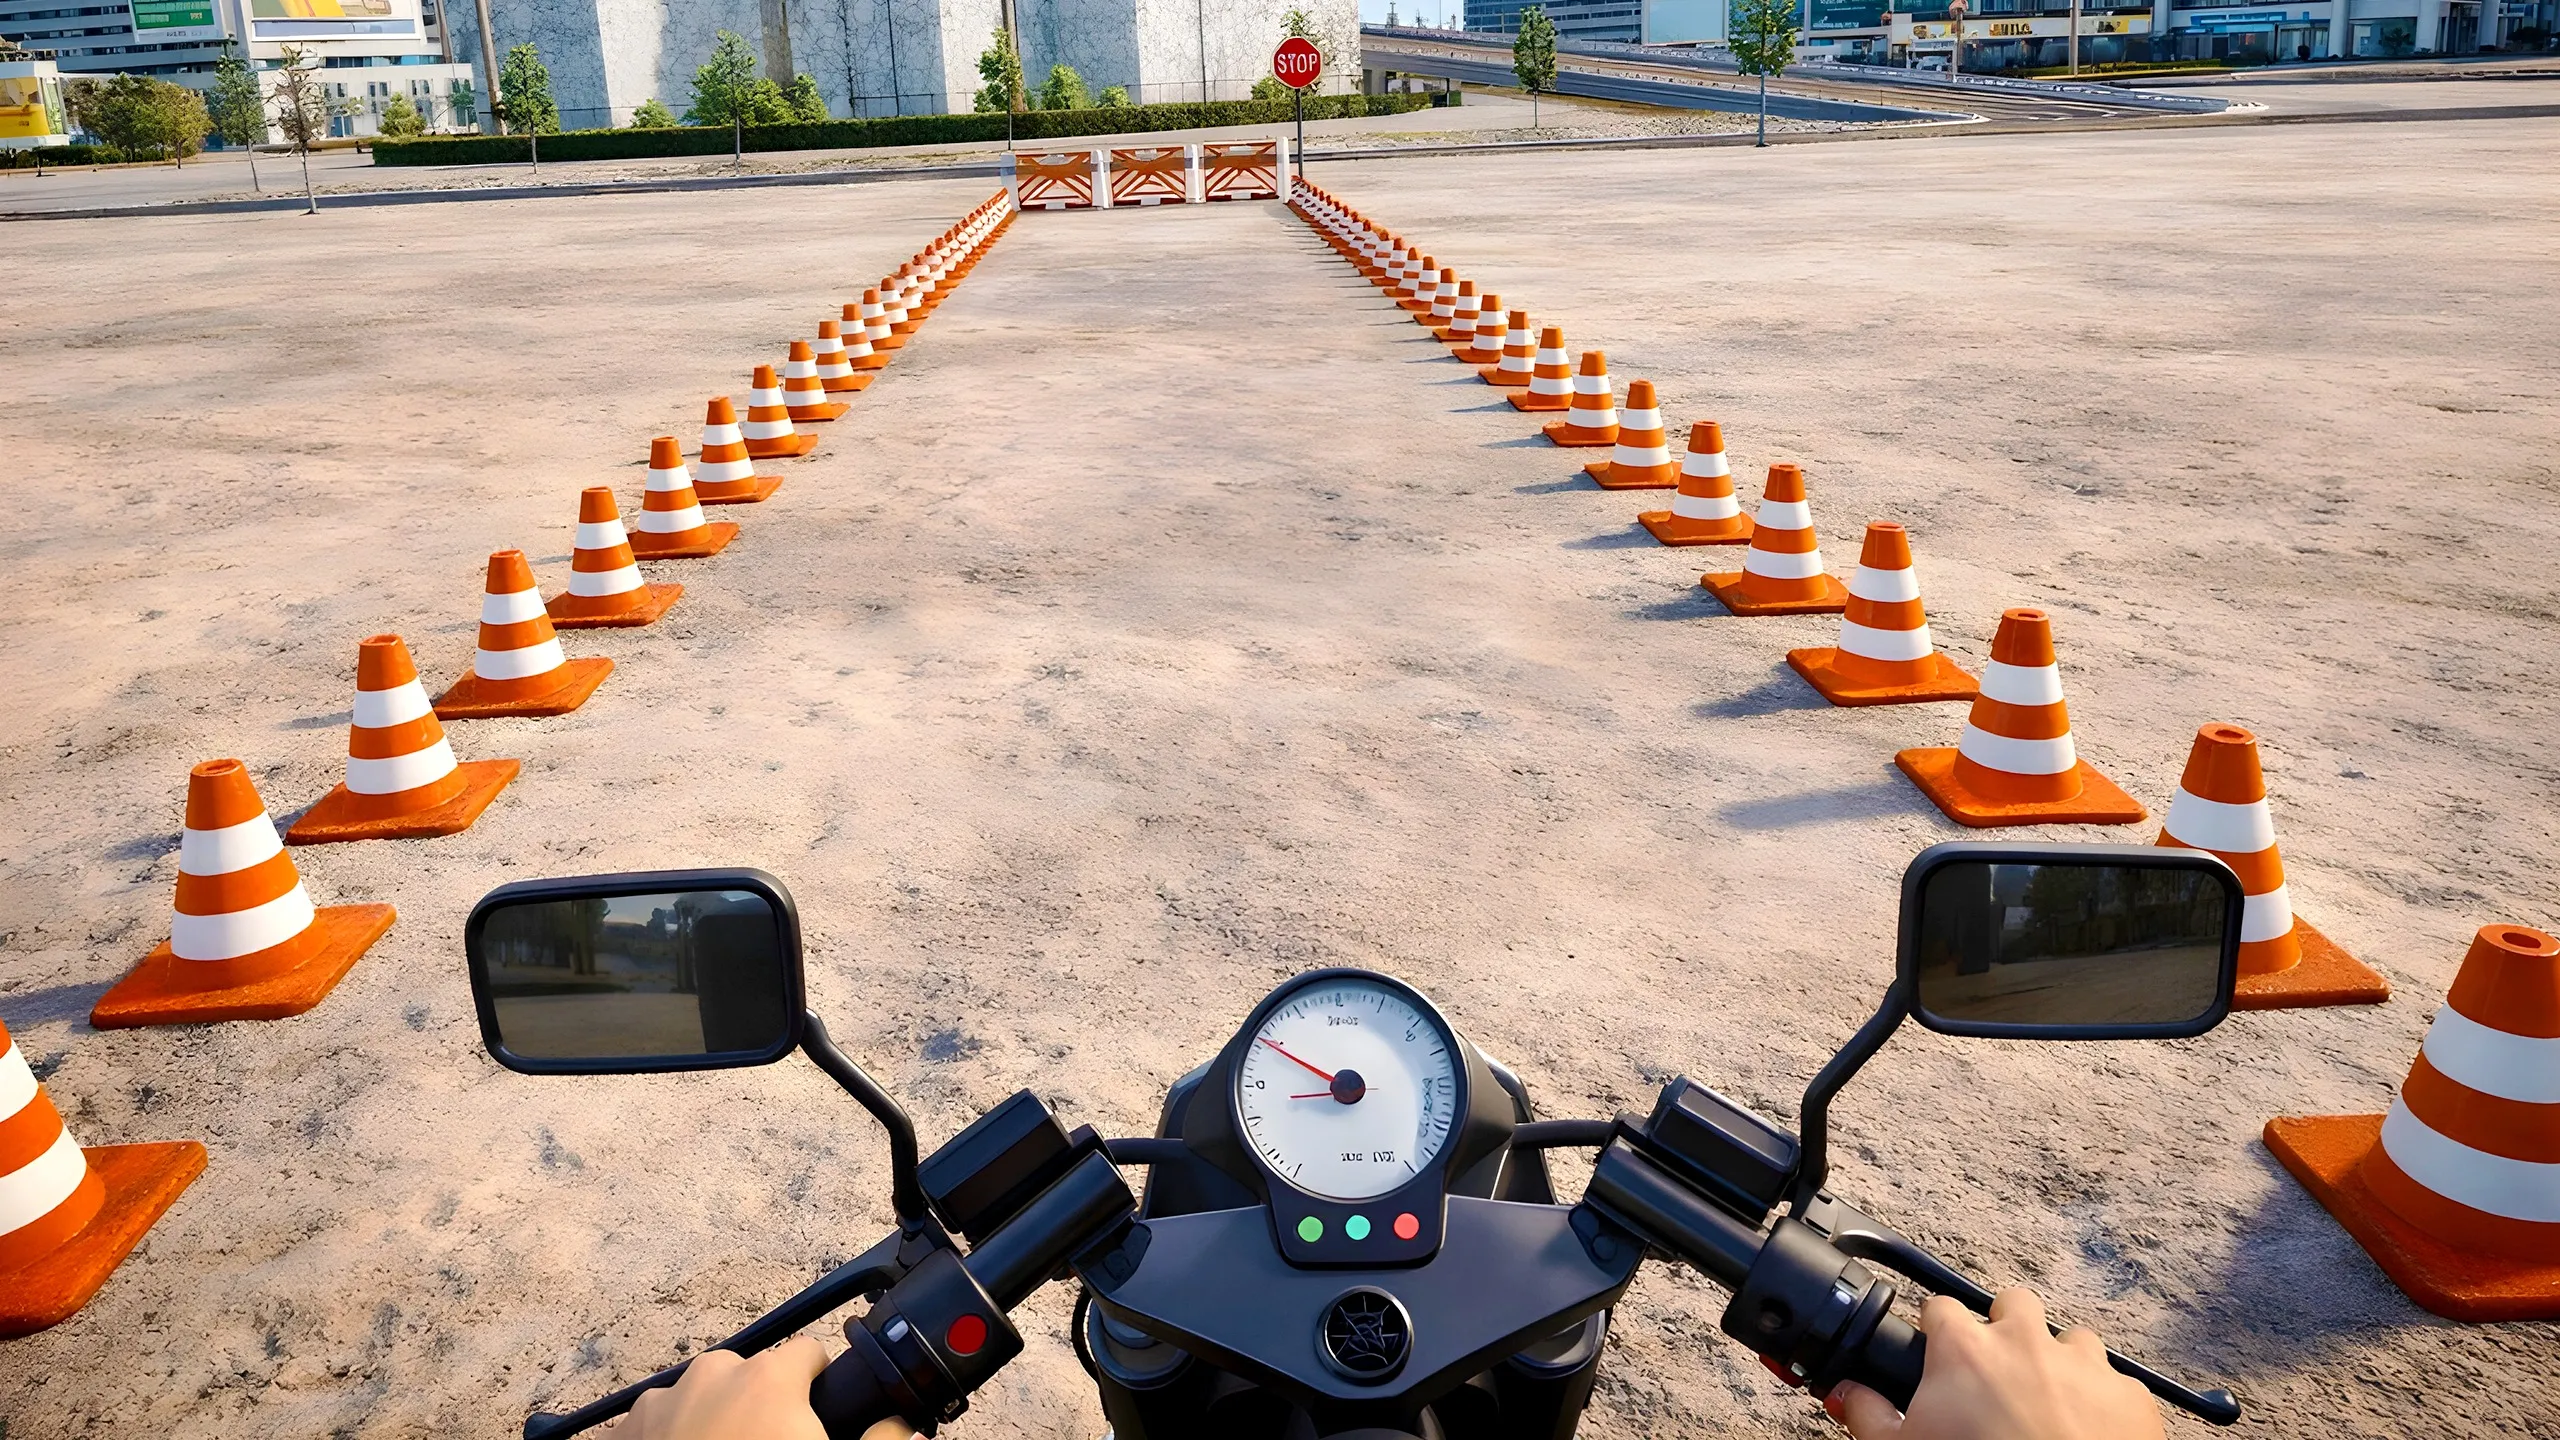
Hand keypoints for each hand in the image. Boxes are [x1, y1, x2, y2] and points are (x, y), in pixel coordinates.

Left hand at [609, 1337, 913, 1439]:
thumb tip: (903, 1425)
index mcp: (769, 1379)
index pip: (810, 1354)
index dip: (819, 1387)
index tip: (816, 1420)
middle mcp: (712, 1375)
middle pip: (753, 1376)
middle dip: (763, 1408)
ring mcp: (660, 1402)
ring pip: (702, 1399)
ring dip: (714, 1424)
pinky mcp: (622, 1432)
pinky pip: (658, 1424)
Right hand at [1828, 1289, 2164, 1439]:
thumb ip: (1869, 1415)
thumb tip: (1846, 1392)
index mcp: (1966, 1351)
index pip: (1939, 1309)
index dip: (1936, 1332)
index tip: (1938, 1355)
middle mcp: (2026, 1342)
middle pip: (2012, 1305)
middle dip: (2005, 1331)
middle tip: (1997, 1377)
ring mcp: (2085, 1365)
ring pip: (2071, 1339)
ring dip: (2058, 1362)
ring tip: (2047, 1406)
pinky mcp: (2131, 1396)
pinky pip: (2115, 1383)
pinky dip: (2101, 1402)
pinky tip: (2086, 1432)